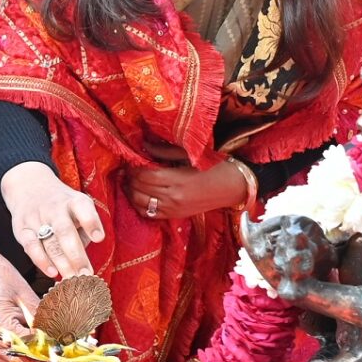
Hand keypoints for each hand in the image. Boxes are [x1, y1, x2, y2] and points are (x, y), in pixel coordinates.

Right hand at [0, 161, 102, 280]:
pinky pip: (30, 246)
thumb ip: (83, 232)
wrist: (29, 187)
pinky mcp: (21, 228)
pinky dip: (41, 260)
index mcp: (74, 201)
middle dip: (76, 255)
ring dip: (62, 263)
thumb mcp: (78, 208)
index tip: (98, 238)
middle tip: (86, 275)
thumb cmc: (63, 207)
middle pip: (65, 232)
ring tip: (72, 280)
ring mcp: (37, 217)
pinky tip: (52, 273)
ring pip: (49, 242)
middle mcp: (55, 208)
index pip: (82, 208)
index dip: (90, 222)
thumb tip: (82, 262)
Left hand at [124, 160, 249, 222]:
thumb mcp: (190, 155)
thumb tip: (143, 145)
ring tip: (129, 180)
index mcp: (178, 180)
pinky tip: (137, 194)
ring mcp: (174, 209)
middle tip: (128, 167)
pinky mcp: (175, 216)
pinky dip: (138, 204)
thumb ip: (164, 152)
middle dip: (130, 177)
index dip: (133, 167)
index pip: (144, 175)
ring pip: (140, 203)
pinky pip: (149, 214)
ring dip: (131, 191)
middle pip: (140, 188)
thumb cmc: (214, 166)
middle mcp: (174, 198)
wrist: (233, 187)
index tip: (130, 158)